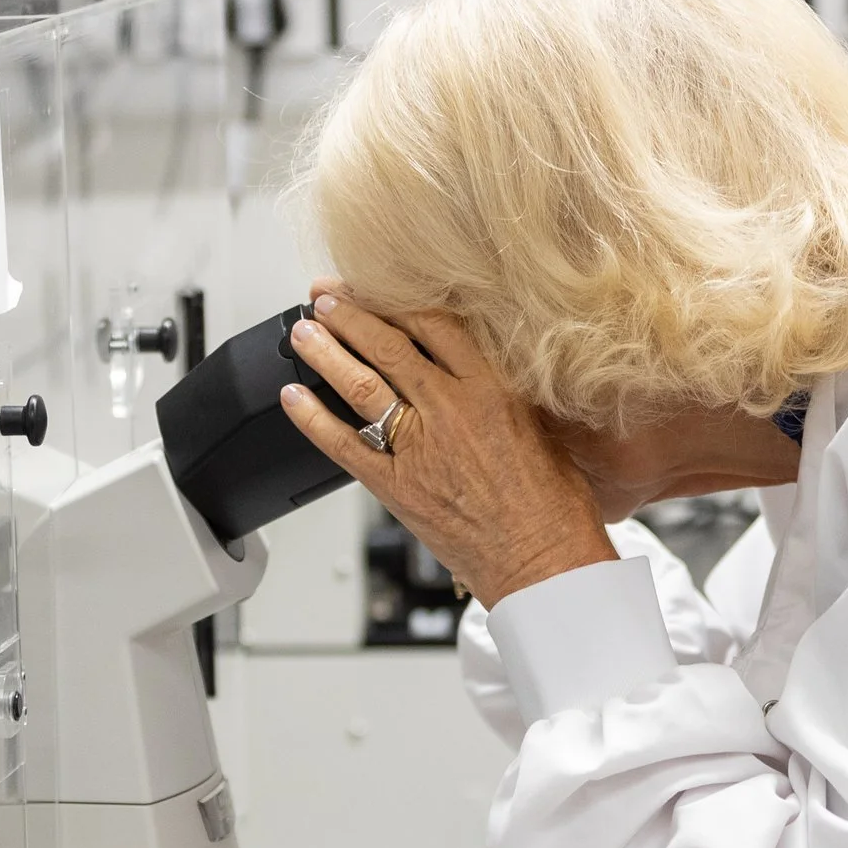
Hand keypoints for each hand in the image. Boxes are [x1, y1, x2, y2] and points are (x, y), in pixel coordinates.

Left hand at [279, 282, 616, 606]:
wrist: (545, 562)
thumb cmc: (554, 508)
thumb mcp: (544, 428)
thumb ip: (505, 393)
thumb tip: (482, 370)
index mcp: (492, 388)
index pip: (434, 323)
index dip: (397, 298)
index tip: (376, 285)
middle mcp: (451, 409)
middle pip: (388, 345)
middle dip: (350, 316)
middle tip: (325, 297)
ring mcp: (419, 447)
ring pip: (361, 385)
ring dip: (326, 353)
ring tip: (302, 333)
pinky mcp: (396, 487)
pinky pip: (342, 445)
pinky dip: (312, 419)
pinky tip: (293, 397)